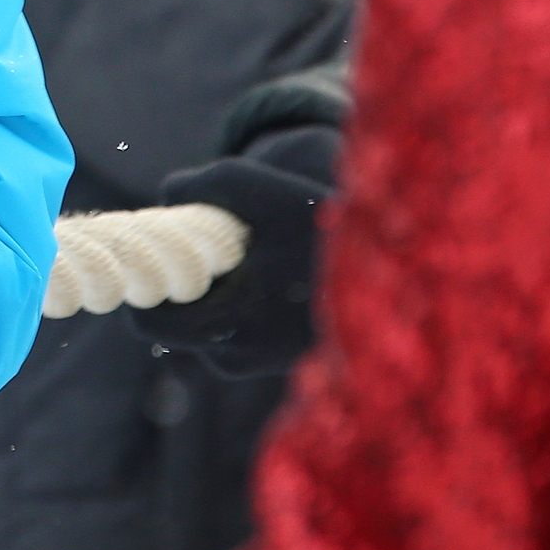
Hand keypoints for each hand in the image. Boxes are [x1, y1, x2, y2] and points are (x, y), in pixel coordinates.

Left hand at [129, 155, 331, 379]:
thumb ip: (206, 185)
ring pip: (208, 333)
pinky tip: (270, 279)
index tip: (156, 256)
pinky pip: (240, 339)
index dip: (143, 287)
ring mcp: (266, 364)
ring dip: (214, 301)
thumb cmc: (327, 226)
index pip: (152, 322)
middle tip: (195, 255)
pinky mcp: (286, 364)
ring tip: (248, 261)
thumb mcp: (263, 189)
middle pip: (174, 329)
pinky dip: (242, 311)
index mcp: (233, 320)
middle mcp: (245, 353)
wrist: (405, 272)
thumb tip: (168, 193)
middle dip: (177, 291)